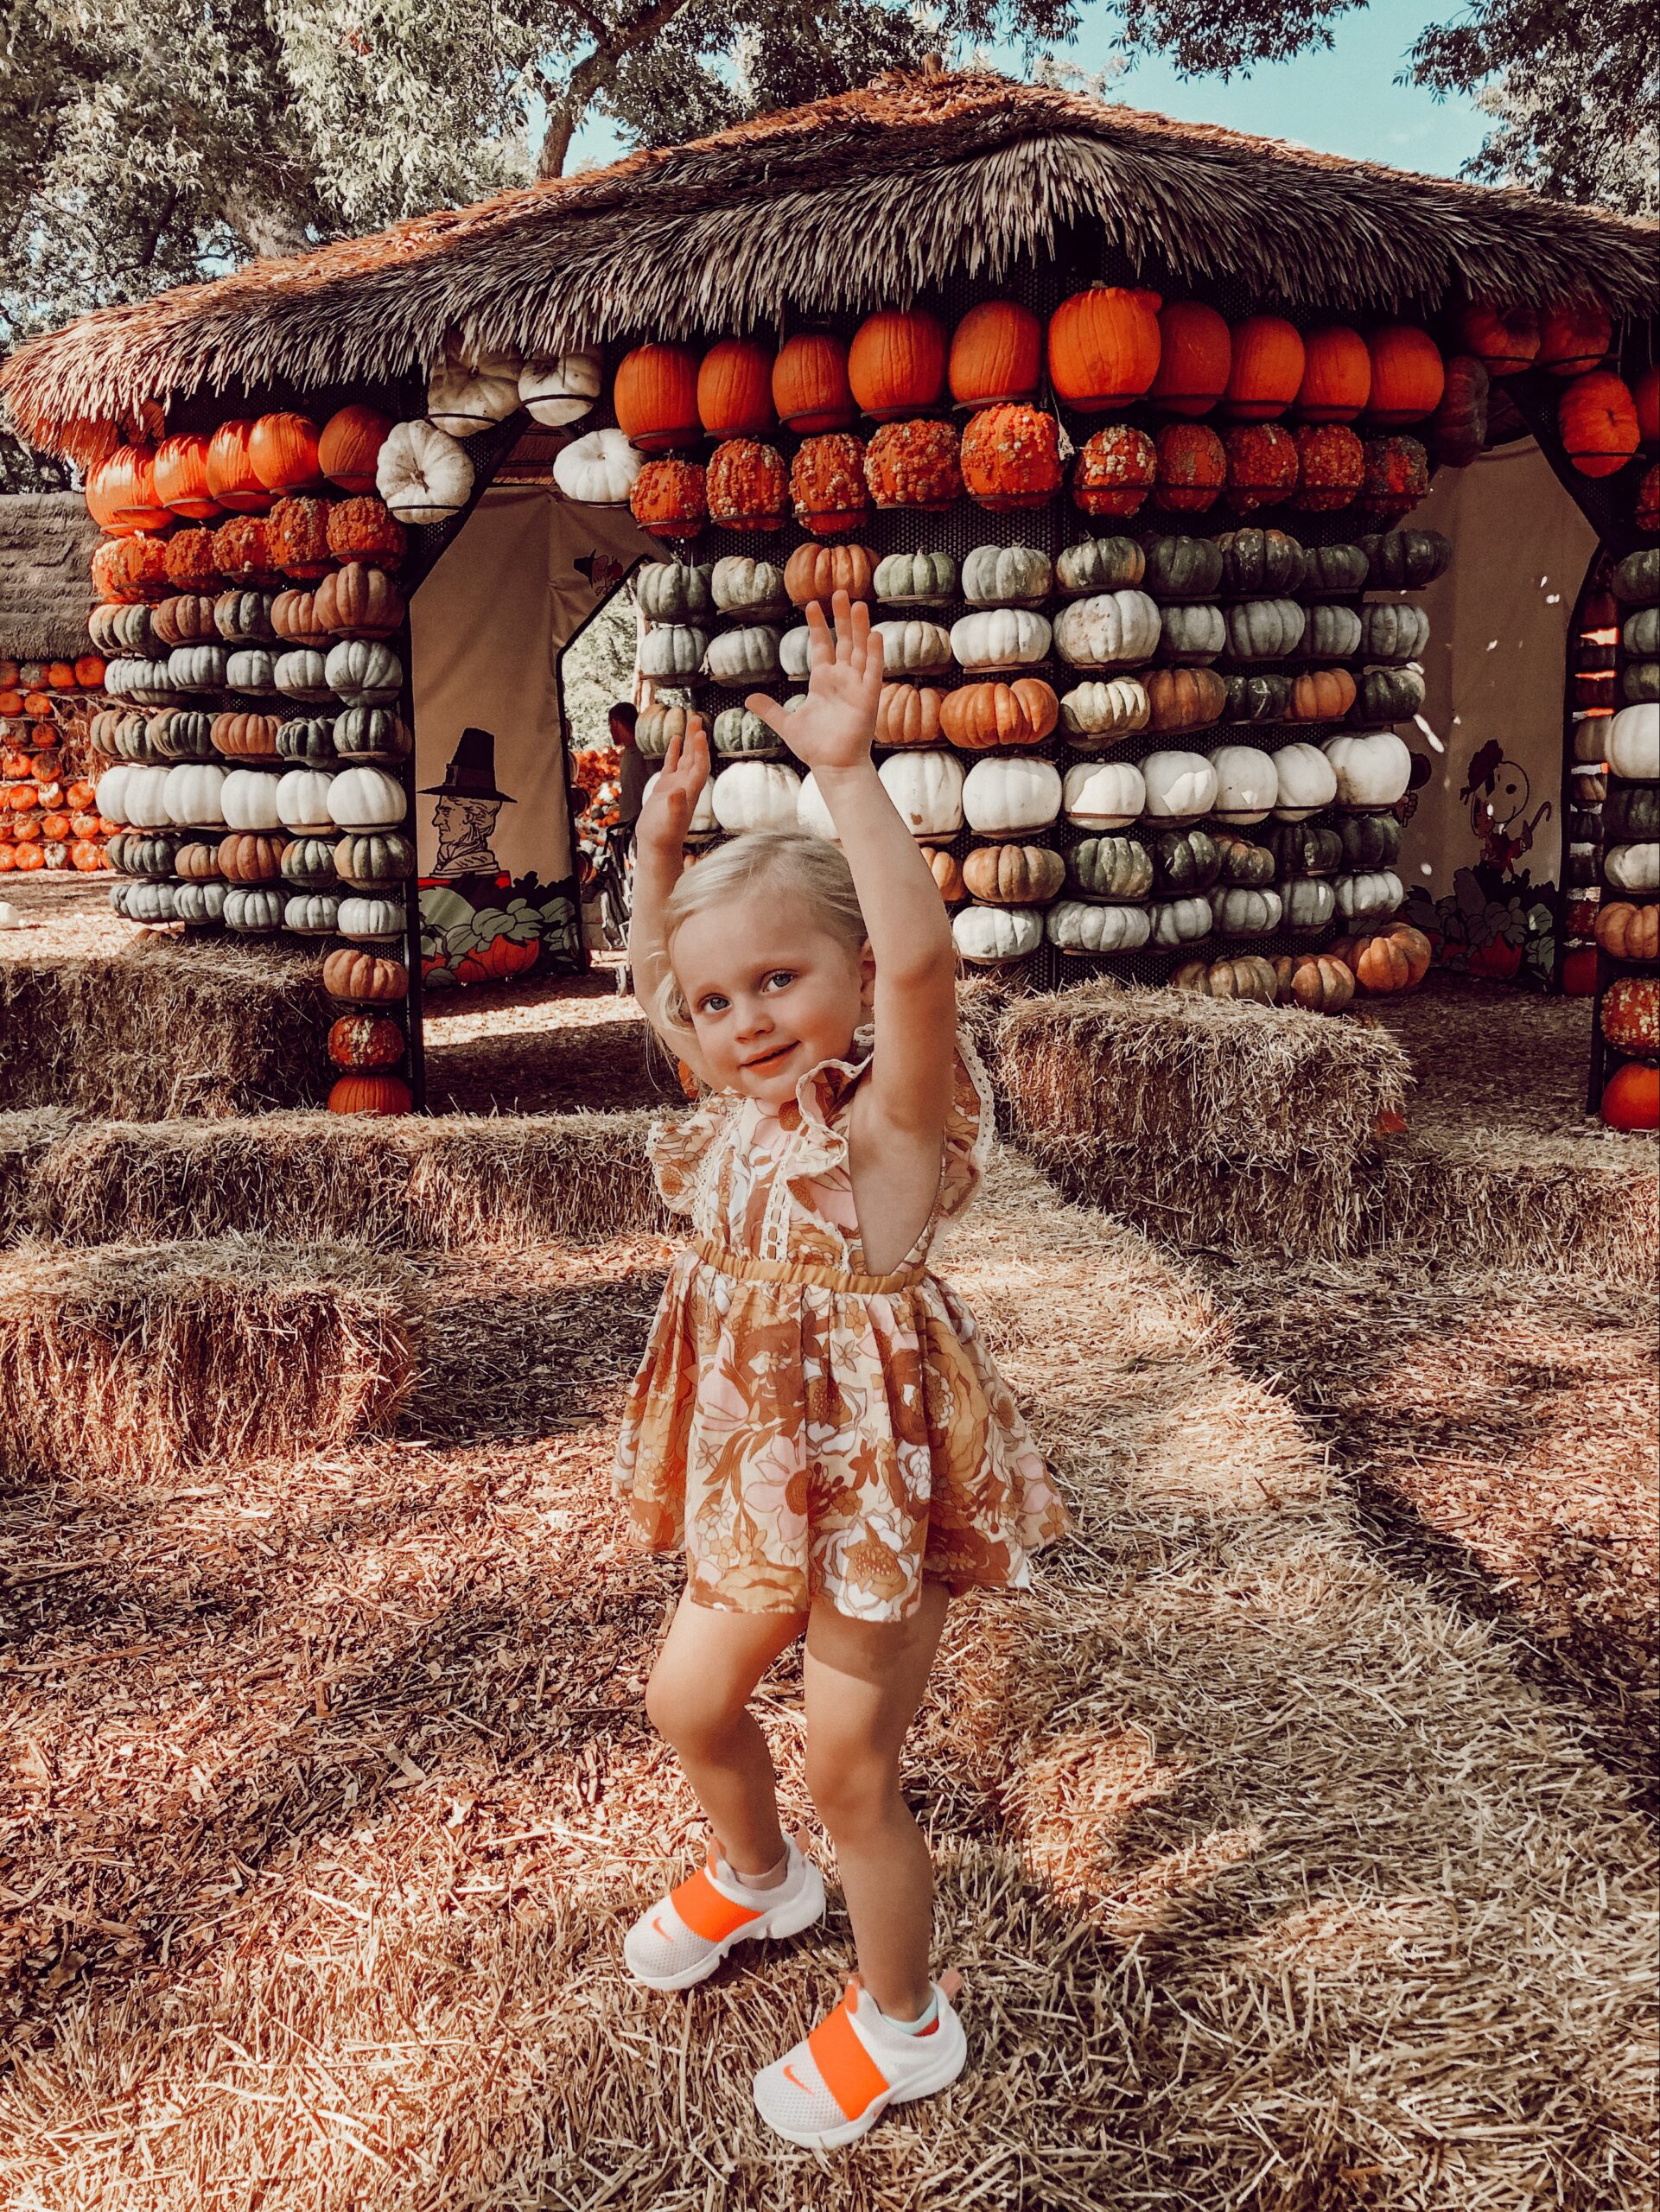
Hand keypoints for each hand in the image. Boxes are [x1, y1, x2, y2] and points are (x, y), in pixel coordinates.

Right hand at [636, 717, 708, 851]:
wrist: (656, 845)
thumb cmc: (663, 835)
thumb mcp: (668, 821)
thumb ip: (675, 806)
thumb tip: (679, 791)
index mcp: (690, 791)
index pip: (699, 766)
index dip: (700, 750)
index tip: (700, 734)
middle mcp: (686, 786)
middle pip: (695, 757)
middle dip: (696, 738)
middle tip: (697, 718)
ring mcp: (676, 785)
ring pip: (685, 758)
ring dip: (688, 741)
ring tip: (690, 722)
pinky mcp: (665, 788)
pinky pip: (672, 765)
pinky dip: (674, 751)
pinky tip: (675, 739)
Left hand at [746, 592, 883, 774]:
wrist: (833, 767)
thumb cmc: (815, 747)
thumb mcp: (787, 724)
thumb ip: (770, 710)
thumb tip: (748, 699)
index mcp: (823, 682)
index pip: (821, 646)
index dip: (818, 625)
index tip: (813, 605)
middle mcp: (841, 680)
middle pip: (843, 641)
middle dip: (841, 618)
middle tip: (839, 592)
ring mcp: (856, 687)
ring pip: (859, 650)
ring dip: (859, 628)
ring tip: (858, 604)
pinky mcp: (868, 698)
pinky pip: (873, 671)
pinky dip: (875, 653)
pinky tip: (874, 634)